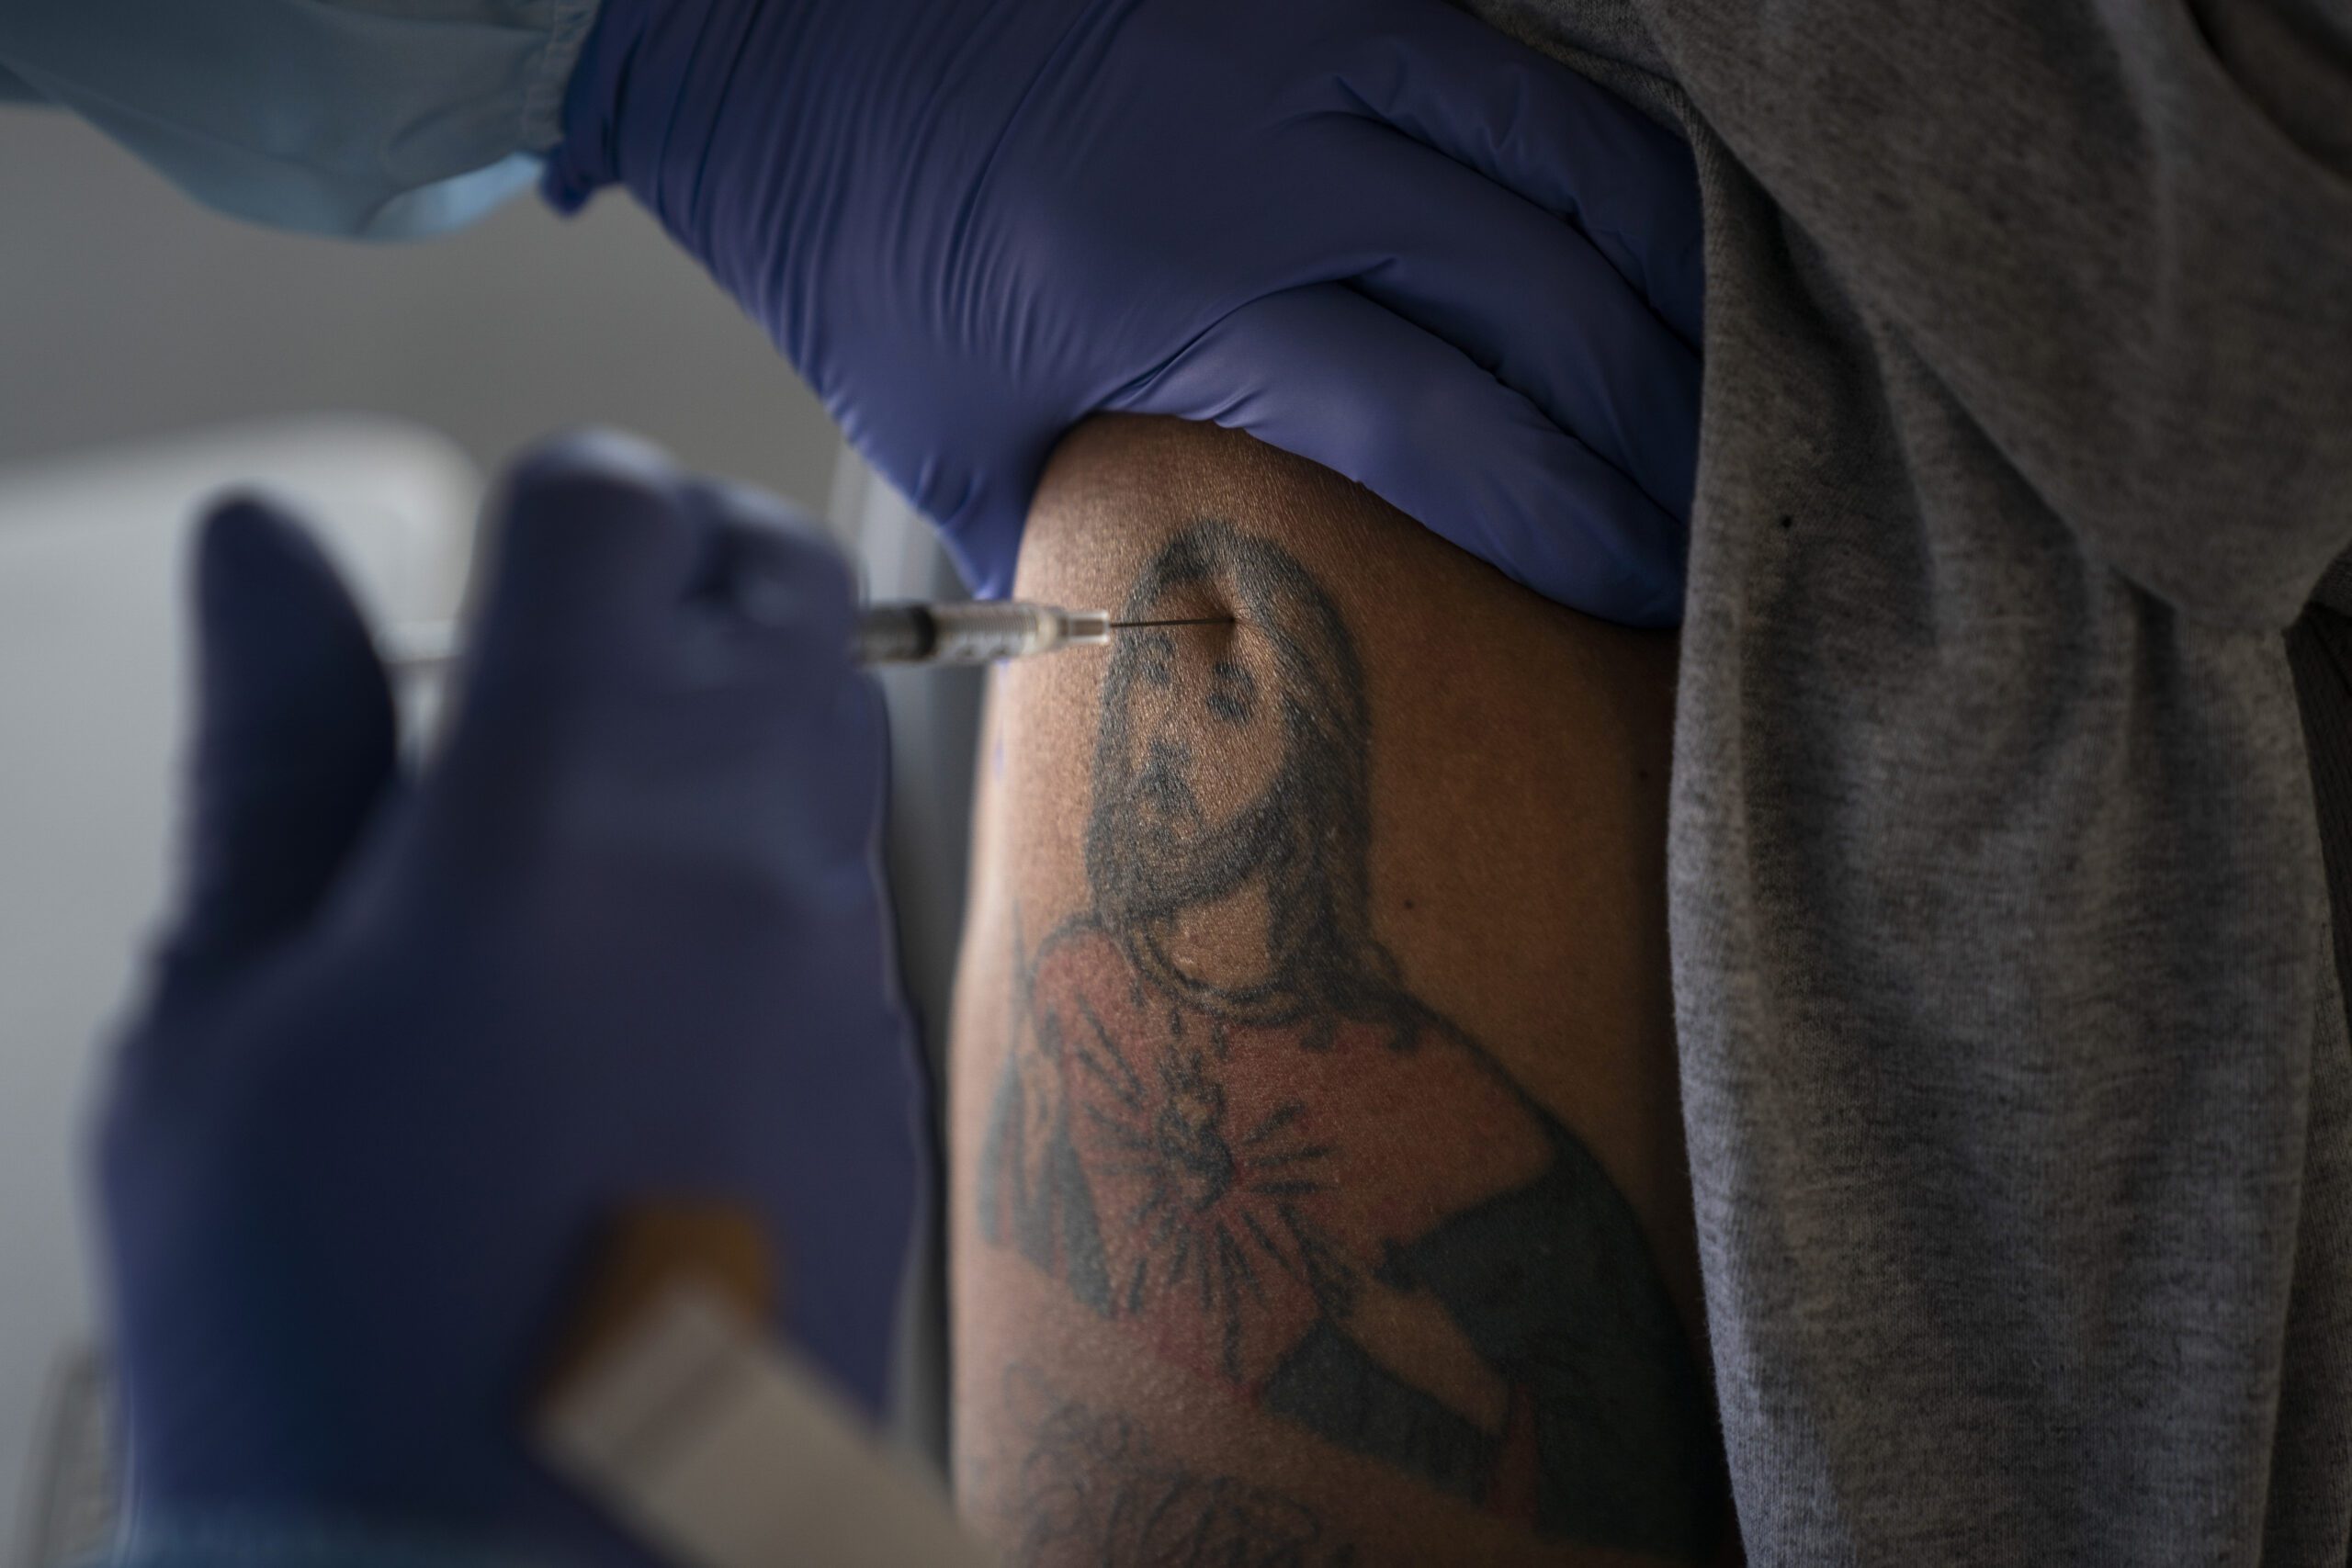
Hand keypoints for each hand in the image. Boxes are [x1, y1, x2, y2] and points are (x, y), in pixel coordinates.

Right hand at [94, 435, 923, 1563]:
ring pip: (836, 726)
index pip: (618, 512)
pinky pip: (856, 885)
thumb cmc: (316, 1329)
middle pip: (781, 584)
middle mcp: (753, 857)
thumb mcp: (222, 1022)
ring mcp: (849, 971)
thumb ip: (274, 748)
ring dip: (735, 708)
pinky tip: (654, 972)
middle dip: (677, 571)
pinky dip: (775, 854)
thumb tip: (266, 544)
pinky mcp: (893, 1075)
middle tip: (551, 669)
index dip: (548, 505)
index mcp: (563, 804)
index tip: (484, 588)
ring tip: (583, 835)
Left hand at [547, 0, 1702, 626]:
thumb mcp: (955, 436)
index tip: (1644, 598)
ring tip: (1726, 410)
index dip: (1574, 525)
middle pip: (1549, 308)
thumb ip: (1090, 543)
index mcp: (1186, 290)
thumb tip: (1197, 654)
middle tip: (1709, 536)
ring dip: (1673, 303)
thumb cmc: (861, 243)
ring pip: (1577, 172)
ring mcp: (1321, 39)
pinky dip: (1615, 174)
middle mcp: (1281, 154)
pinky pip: (1529, 75)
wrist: (778, 19)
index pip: (1448, 430)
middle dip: (1653, 439)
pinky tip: (1657, 258)